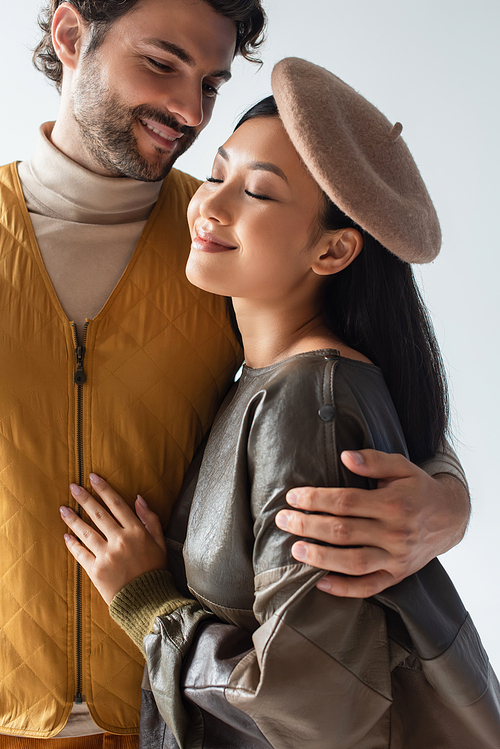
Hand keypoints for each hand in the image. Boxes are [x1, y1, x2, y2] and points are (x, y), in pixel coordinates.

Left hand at [61, 474, 166, 604]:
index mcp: (136, 531)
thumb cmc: (155, 570)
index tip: (93, 477)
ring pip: (86, 532)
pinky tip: (66, 535)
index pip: (117, 504)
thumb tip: (138, 498)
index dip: (104, 489)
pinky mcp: (96, 571)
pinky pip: (81, 554)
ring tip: (63, 509)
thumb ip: (150, 519)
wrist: (148, 601)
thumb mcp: (160, 542)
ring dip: (73, 519)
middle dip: (84, 498)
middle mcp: (120, 540)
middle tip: (73, 487)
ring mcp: (106, 556)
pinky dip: (73, 544)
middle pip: (98, 514)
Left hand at [275, 449, 469, 597]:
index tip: (293, 497)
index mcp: (393, 503)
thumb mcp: (402, 466)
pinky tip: (320, 583)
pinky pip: (368, 587)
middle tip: (283, 520)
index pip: (346, 502)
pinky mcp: (397, 575)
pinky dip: (344, 588)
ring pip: (353, 562)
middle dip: (308, 526)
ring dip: (320, 558)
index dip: (316, 499)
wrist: (450, 518)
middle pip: (343, 532)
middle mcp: (395, 533)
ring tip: (295, 549)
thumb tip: (346, 456)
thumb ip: (374, 461)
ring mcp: (396, 558)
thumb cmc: (418, 488)